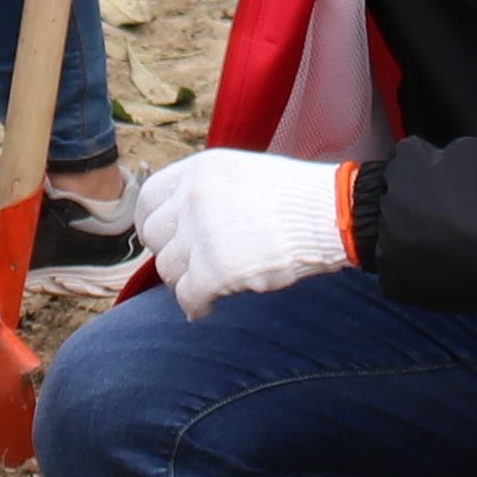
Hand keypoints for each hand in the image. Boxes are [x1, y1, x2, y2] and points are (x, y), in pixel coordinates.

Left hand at [130, 147, 354, 305]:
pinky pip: (187, 297)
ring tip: (210, 282)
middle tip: (191, 264)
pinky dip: (196, 306)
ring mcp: (201, 235)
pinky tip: (209, 306)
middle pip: (154, 236)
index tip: (165, 238)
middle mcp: (192, 198)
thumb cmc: (293, 197)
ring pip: (168, 269)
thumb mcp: (240, 172)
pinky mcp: (214, 272)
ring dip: (186, 280)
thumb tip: (179, 219)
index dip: (153, 223)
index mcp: (198, 170)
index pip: (148, 199)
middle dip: (170, 253)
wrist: (327, 215)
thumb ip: (205, 190)